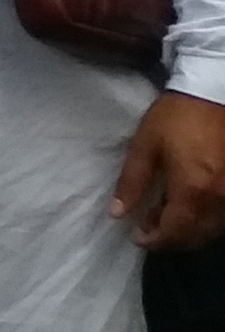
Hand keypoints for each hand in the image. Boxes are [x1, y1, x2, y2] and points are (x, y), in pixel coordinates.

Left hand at [115, 91, 224, 249]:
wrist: (214, 92)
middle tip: (149, 225)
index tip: (138, 237)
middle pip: (198, 234)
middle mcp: (220, 198)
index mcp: (193, 190)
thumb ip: (132, 182)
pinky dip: (209, 218)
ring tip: (168, 215)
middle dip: (172, 238)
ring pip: (216, 227)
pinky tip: (192, 205)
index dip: (156, 240)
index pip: (176, 231)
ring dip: (191, 230)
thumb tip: (118, 213)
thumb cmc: (176, 117)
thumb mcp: (145, 146)